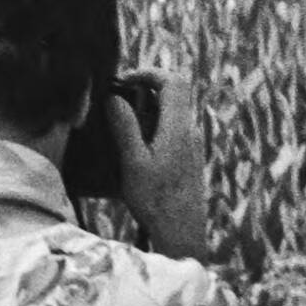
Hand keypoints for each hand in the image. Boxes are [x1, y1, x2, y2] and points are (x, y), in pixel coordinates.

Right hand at [112, 66, 211, 262]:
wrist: (182, 233)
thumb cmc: (157, 202)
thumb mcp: (133, 163)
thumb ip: (125, 127)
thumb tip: (115, 98)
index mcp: (177, 128)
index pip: (173, 81)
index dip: (149, 72)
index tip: (125, 80)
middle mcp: (189, 133)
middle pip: (173, 94)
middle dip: (144, 90)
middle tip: (118, 101)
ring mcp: (191, 146)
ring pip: (171, 113)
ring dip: (147, 110)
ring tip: (121, 124)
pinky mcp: (188, 159)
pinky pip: (171, 131)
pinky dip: (152, 128)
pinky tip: (134, 147)